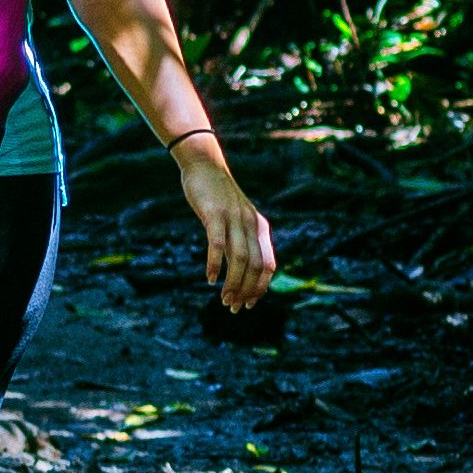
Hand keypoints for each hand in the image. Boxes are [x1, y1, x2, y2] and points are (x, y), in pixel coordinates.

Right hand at [175, 134, 274, 310]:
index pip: (267, 265)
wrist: (205, 165)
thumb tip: (239, 270)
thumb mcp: (235, 220)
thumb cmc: (218, 196)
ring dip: (233, 283)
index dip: (260, 288)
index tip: (249, 304)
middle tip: (233, 307)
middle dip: (246, 291)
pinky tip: (210, 278)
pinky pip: (217, 244)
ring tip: (224, 300)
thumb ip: (240, 241)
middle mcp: (251, 224)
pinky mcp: (215, 214)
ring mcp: (234, 218)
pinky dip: (215, 264)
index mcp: (259, 228)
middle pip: (255, 266)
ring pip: (240, 259)